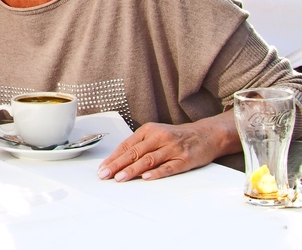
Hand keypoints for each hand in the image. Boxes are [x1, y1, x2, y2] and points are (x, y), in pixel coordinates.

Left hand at [97, 112, 240, 181]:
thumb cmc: (176, 137)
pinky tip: (146, 178)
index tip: (102, 168)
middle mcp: (159, 137)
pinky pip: (168, 167)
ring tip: (120, 178)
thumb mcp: (156, 135)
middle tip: (105, 175)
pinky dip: (156, 173)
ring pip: (148, 160)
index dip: (113, 158)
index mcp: (149, 130)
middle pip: (134, 153)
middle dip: (117, 165)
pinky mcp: (185, 160)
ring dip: (132, 170)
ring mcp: (172, 148)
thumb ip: (140, 145)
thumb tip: (119, 160)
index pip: (127, 145)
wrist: (206, 135)